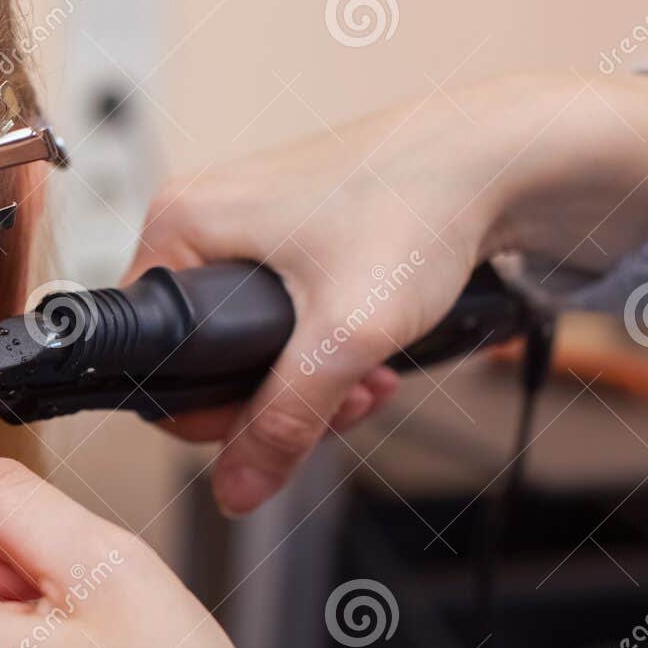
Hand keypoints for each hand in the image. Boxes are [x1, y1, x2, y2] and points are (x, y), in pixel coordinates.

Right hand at [131, 72, 647, 515]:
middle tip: (338, 404)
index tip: (270, 425)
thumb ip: (283, 421)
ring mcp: (241, 218)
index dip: (207, 412)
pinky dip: (318, 344)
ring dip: (305, 378)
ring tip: (366, 380)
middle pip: (199, 352)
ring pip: (242, 338)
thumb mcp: (343, 336)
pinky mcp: (283, 226)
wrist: (498, 157)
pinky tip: (367, 353)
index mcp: (179, 224)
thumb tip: (235, 490)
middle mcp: (198, 214)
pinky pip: (274, 311)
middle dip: (273, 397)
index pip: (150, 353)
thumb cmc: (419, 205)